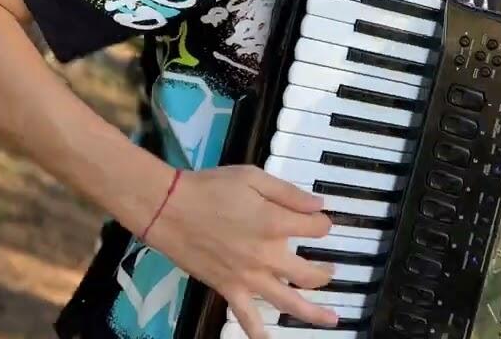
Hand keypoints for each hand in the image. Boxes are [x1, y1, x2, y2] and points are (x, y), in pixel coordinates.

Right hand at [148, 165, 338, 338]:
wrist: (169, 208)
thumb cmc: (210, 188)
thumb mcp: (253, 177)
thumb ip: (289, 193)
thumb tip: (319, 206)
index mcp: (276, 223)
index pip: (317, 229)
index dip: (323, 223)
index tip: (320, 220)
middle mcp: (267, 255)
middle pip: (310, 273)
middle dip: (326, 272)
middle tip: (330, 270)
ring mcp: (249, 277)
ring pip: (289, 302)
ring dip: (313, 312)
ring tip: (331, 319)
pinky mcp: (229, 289)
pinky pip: (247, 318)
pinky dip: (259, 334)